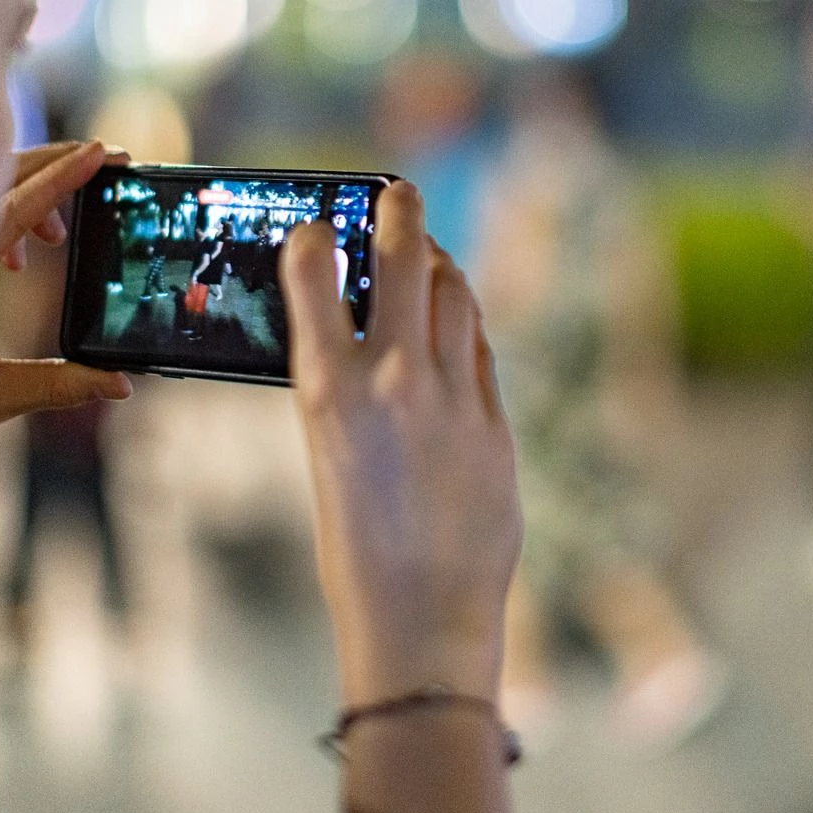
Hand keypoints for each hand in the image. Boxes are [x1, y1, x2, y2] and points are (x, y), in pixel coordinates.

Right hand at [281, 182, 520, 706]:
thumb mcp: (323, 456)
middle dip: (402, 209)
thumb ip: (341, 389)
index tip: (316, 225)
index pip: (315, 272)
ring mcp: (455, 396)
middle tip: (399, 190)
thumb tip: (353, 335)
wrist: (423, 623)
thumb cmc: (354, 552)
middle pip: (407, 256)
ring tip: (428, 255)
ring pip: (456, 293)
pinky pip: (481, 347)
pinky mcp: (497, 420)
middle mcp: (395, 378)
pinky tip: (453, 322)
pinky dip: (463, 323)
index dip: (315, 235)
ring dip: (440, 263)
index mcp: (328, 391)